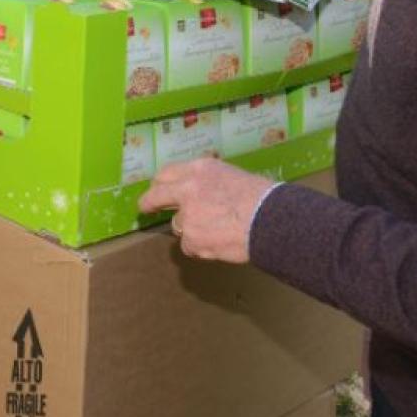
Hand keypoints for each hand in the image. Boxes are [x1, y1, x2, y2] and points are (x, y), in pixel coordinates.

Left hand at [137, 158, 276, 263]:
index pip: (166, 174)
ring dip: (192, 229)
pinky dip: (201, 247)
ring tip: (218, 229)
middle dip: (149, 203)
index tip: (157, 189)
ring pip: (179, 225)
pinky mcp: (191, 239)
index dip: (160, 184)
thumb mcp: (230, 176)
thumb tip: (194, 192)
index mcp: (198, 169)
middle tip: (147, 208)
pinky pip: (190, 246)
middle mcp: (187, 189)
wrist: (270, 220)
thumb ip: (206, 182)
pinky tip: (220, 242)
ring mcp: (187, 215)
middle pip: (156, 196)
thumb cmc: (260, 198)